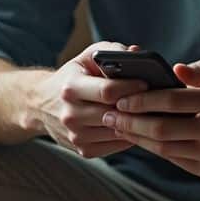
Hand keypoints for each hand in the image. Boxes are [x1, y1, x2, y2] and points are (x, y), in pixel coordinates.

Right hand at [30, 41, 147, 158]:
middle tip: (158, 100)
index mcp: (70, 88)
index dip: (130, 87)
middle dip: (138, 107)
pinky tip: (136, 124)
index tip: (148, 82)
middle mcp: (70, 114)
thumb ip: (111, 50)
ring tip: (152, 112)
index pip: (107, 91)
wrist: (41, 104)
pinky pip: (115, 146)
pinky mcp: (83, 151)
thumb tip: (137, 52)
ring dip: (137, 124)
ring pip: (118, 132)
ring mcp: (76, 136)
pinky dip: (129, 136)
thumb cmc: (73, 76)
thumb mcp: (86, 57)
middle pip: (114, 114)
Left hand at [103, 59, 199, 181]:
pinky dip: (154, 150)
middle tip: (109, 116)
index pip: (172, 100)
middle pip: (162, 128)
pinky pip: (175, 160)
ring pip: (164, 148)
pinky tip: (140, 140)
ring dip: (137, 138)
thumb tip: (176, 68)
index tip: (121, 98)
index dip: (142, 100)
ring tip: (118, 128)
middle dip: (130, 122)